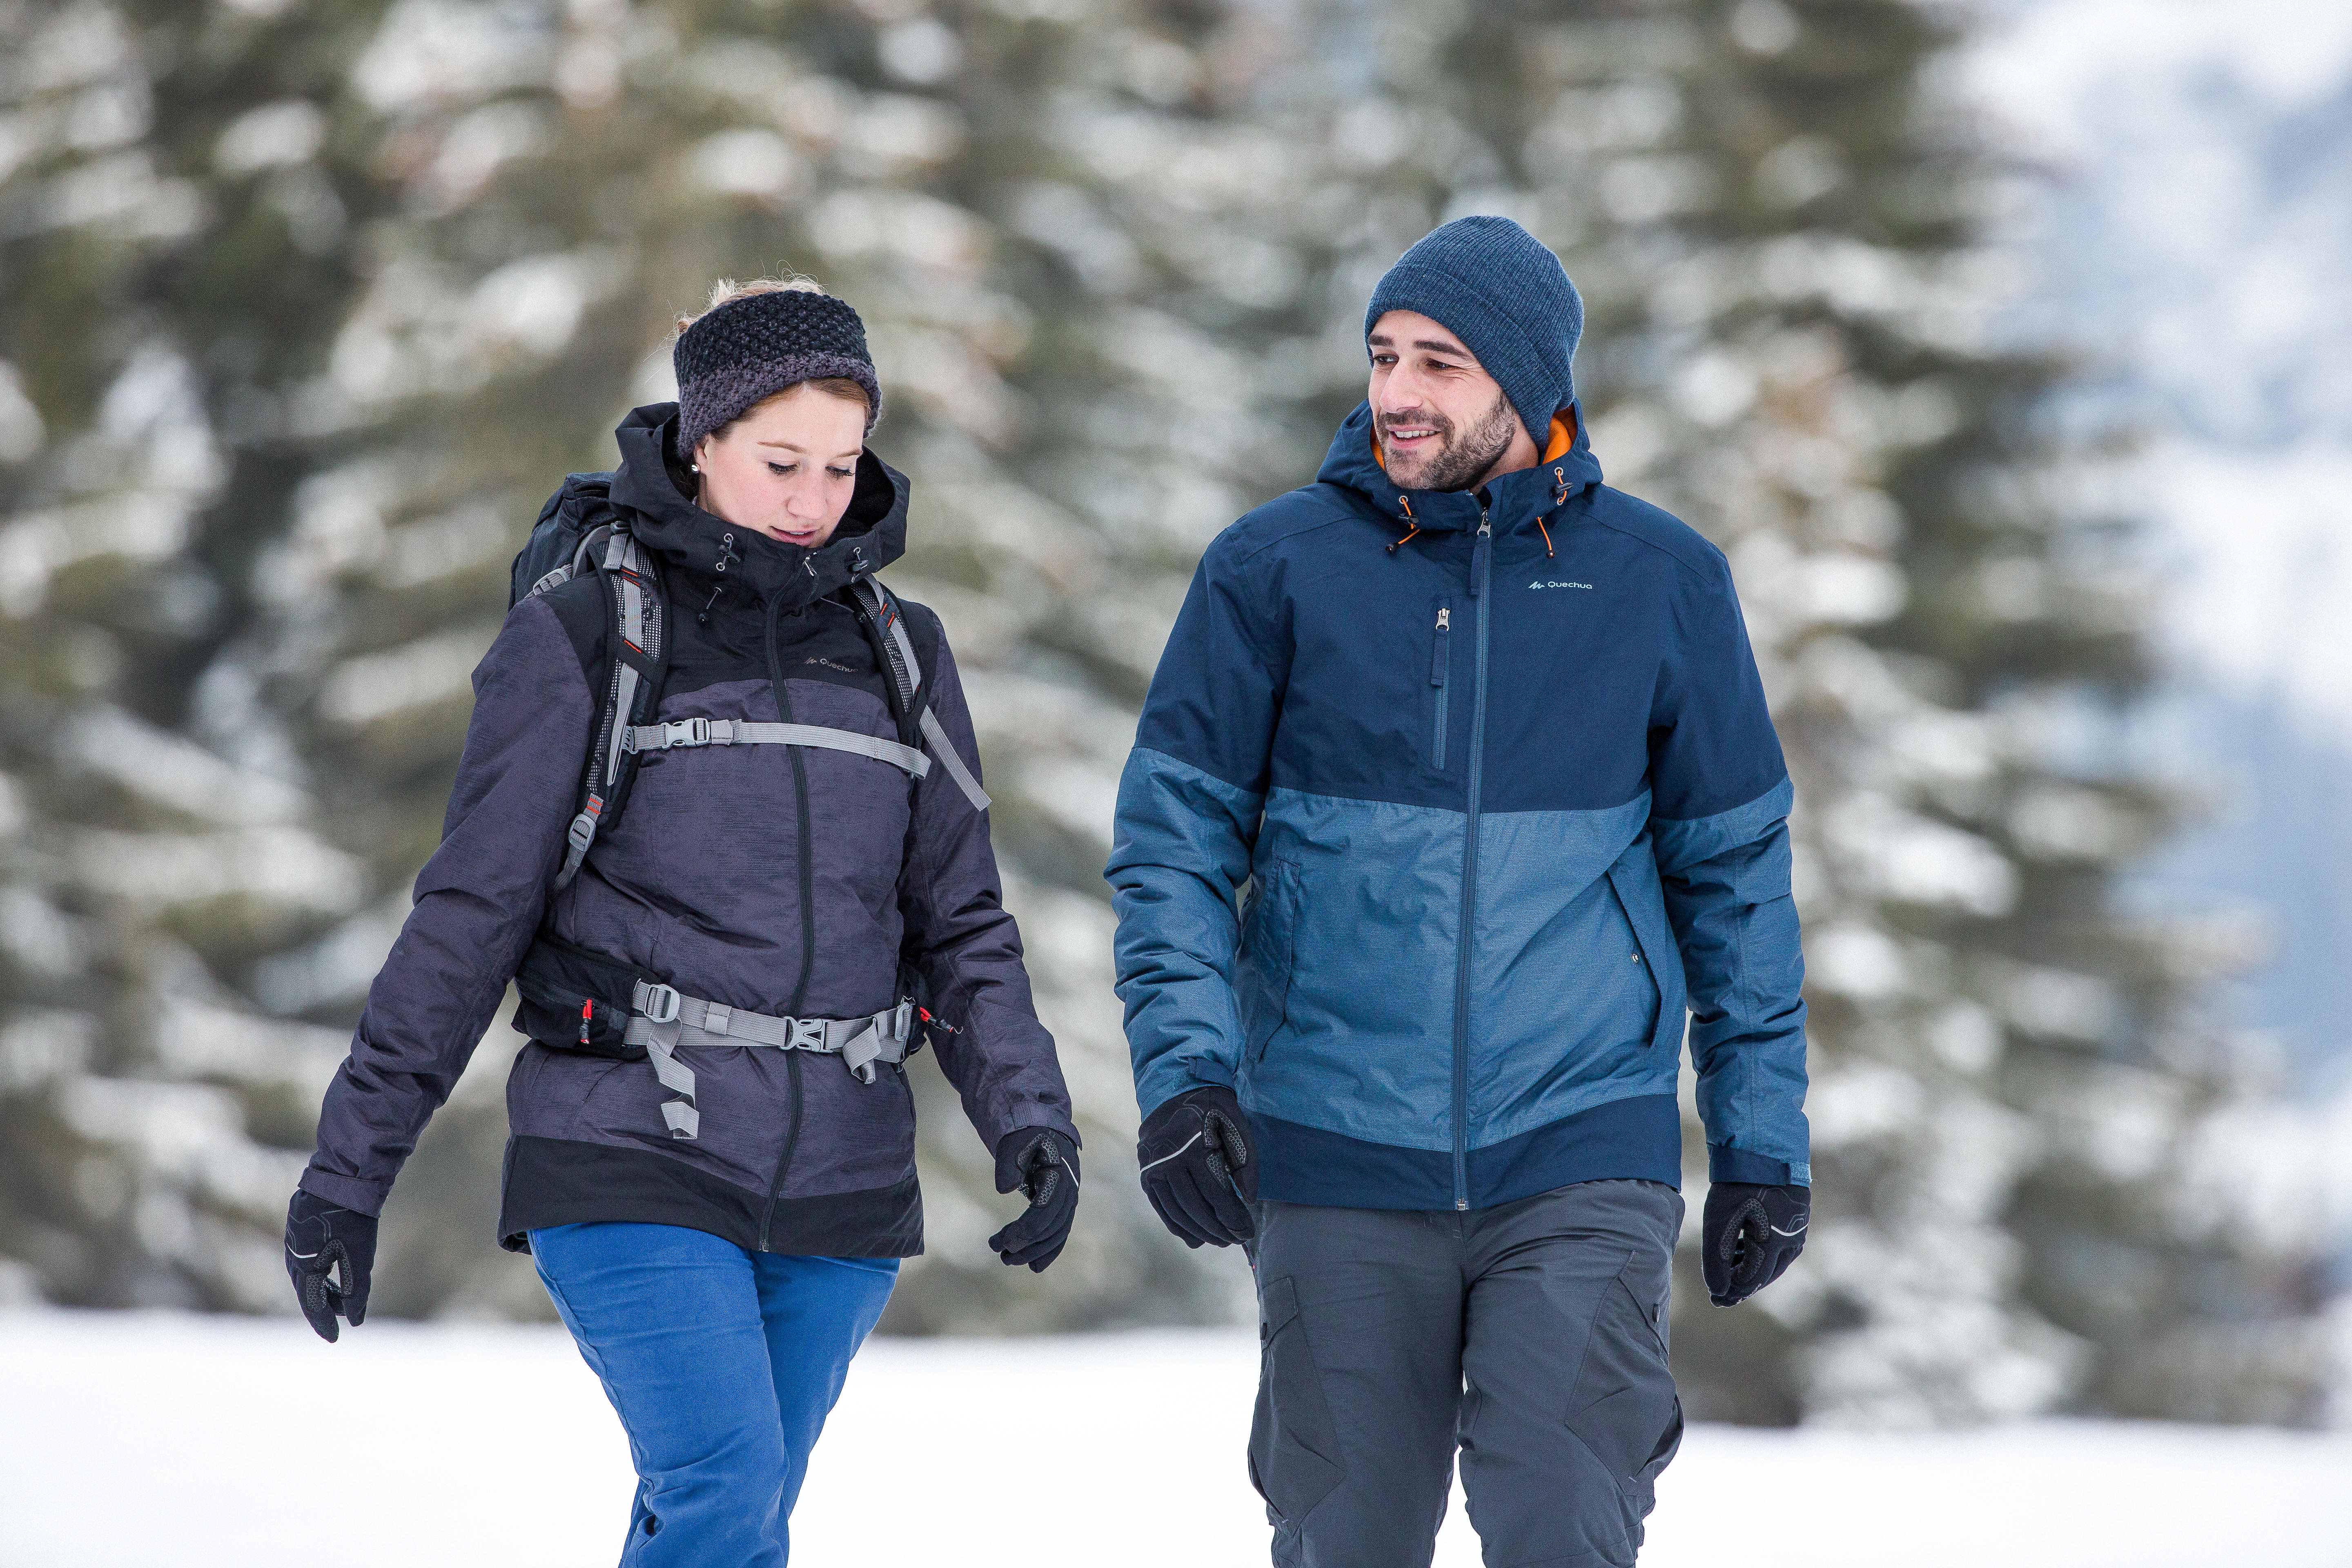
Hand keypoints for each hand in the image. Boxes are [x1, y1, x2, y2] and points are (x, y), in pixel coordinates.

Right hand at [284, 1189, 378, 1341]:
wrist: (345, 1173)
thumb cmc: (353, 1215)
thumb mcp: (360, 1255)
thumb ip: (357, 1289)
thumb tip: (356, 1320)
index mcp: (304, 1262)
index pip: (312, 1302)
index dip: (323, 1322)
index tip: (334, 1338)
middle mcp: (294, 1251)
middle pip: (307, 1288)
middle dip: (324, 1305)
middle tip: (341, 1318)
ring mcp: (296, 1236)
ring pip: (306, 1271)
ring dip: (323, 1287)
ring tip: (342, 1298)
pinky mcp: (302, 1224)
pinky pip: (307, 1255)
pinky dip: (320, 1269)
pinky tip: (333, 1270)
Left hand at [988, 1128, 1079, 1271]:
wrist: (1042, 1127)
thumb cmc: (1025, 1133)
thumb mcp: (1014, 1142)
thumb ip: (1008, 1163)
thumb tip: (1004, 1189)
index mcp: (1060, 1174)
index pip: (1046, 1210)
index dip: (1026, 1229)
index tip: (1003, 1242)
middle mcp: (1070, 1190)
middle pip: (1053, 1226)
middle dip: (1027, 1245)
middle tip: (1000, 1254)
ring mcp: (1069, 1199)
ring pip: (1057, 1233)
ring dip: (1035, 1251)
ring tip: (1007, 1260)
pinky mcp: (1062, 1206)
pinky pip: (1059, 1232)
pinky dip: (1048, 1249)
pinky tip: (1034, 1266)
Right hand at [1137, 1085, 1256, 1247]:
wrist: (1176, 1087)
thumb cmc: (1213, 1108)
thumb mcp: (1237, 1126)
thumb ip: (1246, 1164)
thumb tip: (1247, 1201)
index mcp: (1192, 1146)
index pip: (1215, 1195)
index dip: (1233, 1218)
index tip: (1247, 1232)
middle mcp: (1167, 1159)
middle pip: (1195, 1208)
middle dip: (1218, 1229)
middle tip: (1236, 1240)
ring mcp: (1152, 1167)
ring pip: (1176, 1212)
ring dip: (1199, 1232)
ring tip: (1219, 1241)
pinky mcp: (1146, 1173)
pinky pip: (1161, 1208)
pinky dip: (1177, 1226)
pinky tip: (1195, 1237)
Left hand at [1702, 1181, 1808, 1305]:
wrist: (1764, 1148)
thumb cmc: (1739, 1183)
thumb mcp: (1719, 1221)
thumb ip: (1716, 1259)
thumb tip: (1717, 1292)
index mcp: (1773, 1245)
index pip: (1751, 1281)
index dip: (1731, 1292)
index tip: (1714, 1298)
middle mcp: (1791, 1242)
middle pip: (1764, 1275)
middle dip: (1741, 1284)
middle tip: (1720, 1291)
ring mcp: (1797, 1230)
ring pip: (1773, 1262)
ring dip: (1750, 1268)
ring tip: (1728, 1268)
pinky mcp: (1796, 1219)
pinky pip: (1779, 1246)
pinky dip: (1759, 1252)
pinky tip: (1742, 1249)